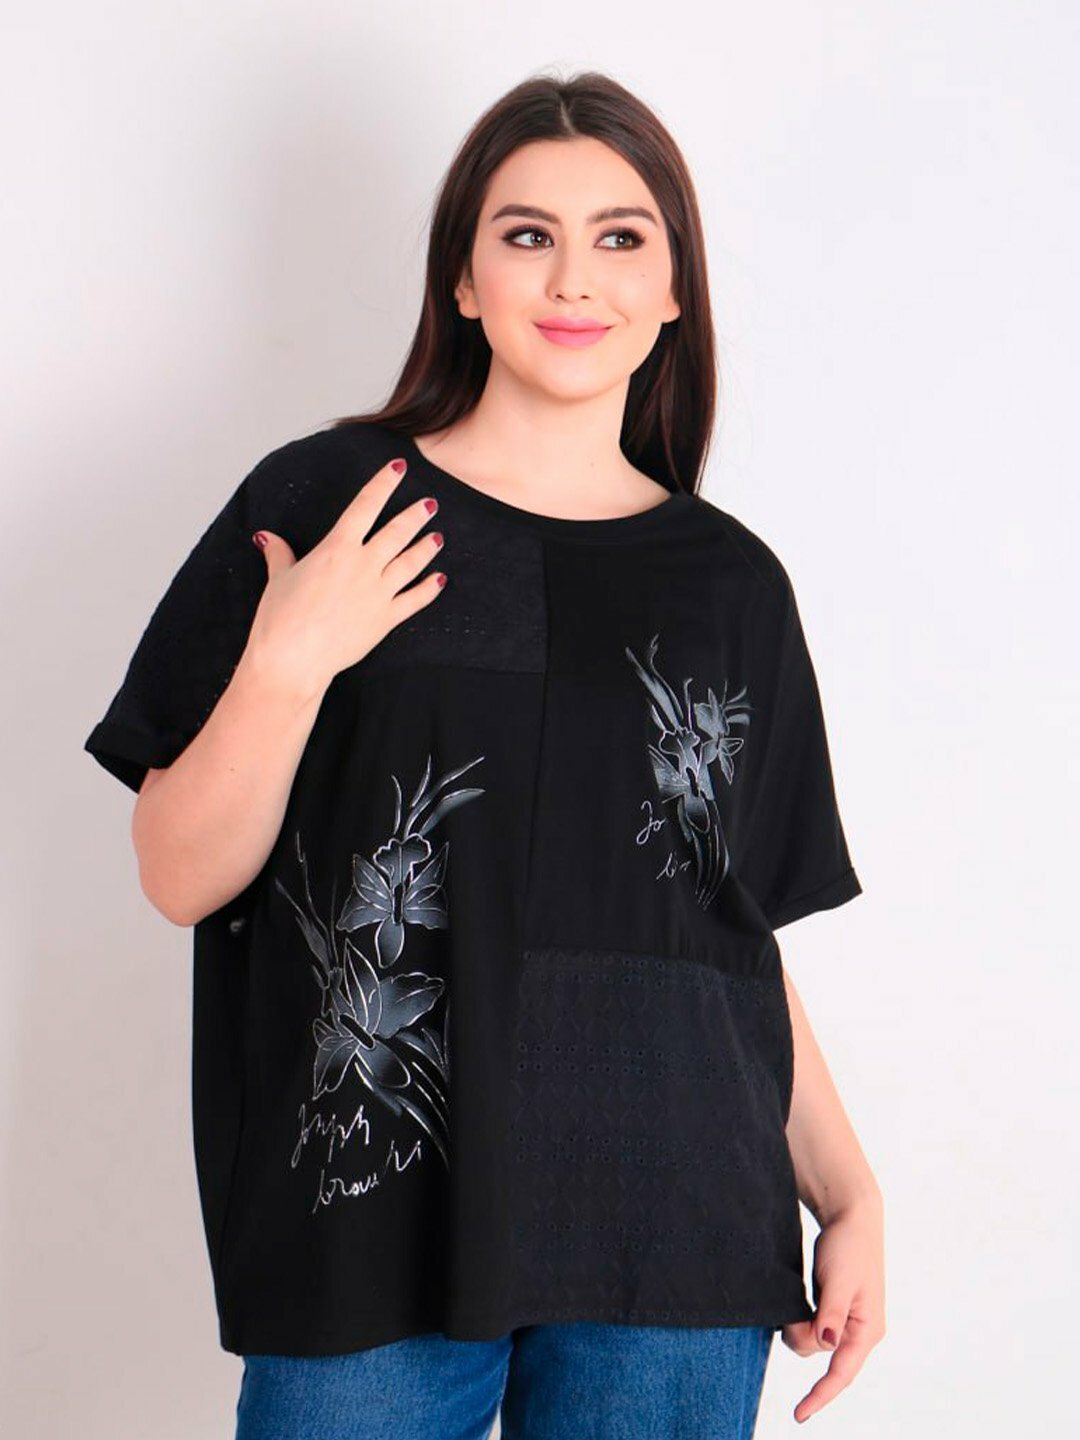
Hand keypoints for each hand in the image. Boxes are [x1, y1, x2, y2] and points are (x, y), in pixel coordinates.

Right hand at [243, 455, 444, 703]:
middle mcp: (363, 565)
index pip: (365, 505)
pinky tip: (440, 579)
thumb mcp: (279, 578)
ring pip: (411, 562)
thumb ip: (279, 553)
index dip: (384, 483)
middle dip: (416, 515)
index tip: (399, 468)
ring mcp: (378, 592)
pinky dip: (430, 589)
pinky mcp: (386, 619)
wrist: (294, 659)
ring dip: (426, 548)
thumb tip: (266, 537)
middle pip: (397, 532)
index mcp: (337, 548)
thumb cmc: (281, 619)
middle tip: (430, 504)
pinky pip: (415, 600)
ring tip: (437, 537)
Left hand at [779, 1197, 885, 1423]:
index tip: (799, 1415)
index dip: (820, 1396)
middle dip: (801, 1338)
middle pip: (821, 1356)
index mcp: (867, 1330)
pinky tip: (800, 1302)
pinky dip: (801, 1319)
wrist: (851, 1215)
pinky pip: (813, 1328)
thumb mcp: (838, 1279)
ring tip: (800, 1296)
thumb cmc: (849, 1245)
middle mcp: (860, 1331)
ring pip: (813, 1342)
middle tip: (791, 1311)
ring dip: (798, 1326)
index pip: (841, 1373)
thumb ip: (831, 1314)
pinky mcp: (835, 1310)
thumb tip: (825, 1345)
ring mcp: (848, 1322)